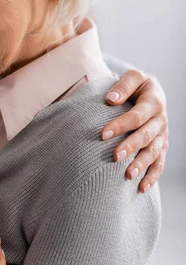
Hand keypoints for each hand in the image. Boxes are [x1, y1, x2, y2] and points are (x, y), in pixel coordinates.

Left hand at [101, 70, 167, 192]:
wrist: (151, 91)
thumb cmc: (137, 85)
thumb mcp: (133, 76)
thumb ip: (122, 86)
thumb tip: (110, 100)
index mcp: (154, 101)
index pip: (137, 116)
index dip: (120, 125)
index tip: (102, 135)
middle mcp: (161, 119)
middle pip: (146, 136)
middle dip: (130, 147)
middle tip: (114, 156)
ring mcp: (162, 134)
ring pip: (154, 152)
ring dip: (142, 164)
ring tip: (128, 175)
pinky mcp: (162, 145)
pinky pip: (160, 163)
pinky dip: (153, 176)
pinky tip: (142, 188)